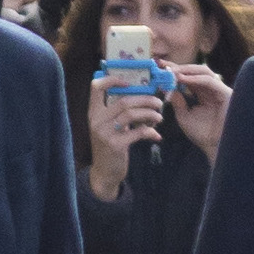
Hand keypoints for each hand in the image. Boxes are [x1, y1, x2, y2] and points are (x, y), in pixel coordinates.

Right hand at [85, 80, 161, 199]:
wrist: (104, 173)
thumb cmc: (109, 146)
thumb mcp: (107, 127)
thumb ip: (117, 112)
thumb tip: (141, 95)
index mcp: (94, 113)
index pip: (96, 87)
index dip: (112, 80)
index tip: (129, 83)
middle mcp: (97, 121)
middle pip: (124, 100)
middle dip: (145, 99)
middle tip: (158, 103)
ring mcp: (105, 133)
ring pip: (132, 114)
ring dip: (150, 113)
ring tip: (159, 117)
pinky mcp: (115, 145)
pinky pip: (138, 132)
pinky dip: (150, 132)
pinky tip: (156, 135)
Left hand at [167, 61, 230, 160]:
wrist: (214, 146)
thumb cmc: (202, 134)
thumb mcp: (184, 116)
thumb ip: (177, 101)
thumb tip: (169, 87)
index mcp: (202, 93)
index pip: (188, 78)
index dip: (175, 72)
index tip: (159, 68)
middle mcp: (211, 89)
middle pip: (195, 71)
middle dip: (179, 68)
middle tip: (163, 65)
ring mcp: (219, 89)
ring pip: (203, 72)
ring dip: (186, 71)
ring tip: (171, 71)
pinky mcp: (225, 92)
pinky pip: (209, 81)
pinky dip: (195, 79)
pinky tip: (182, 79)